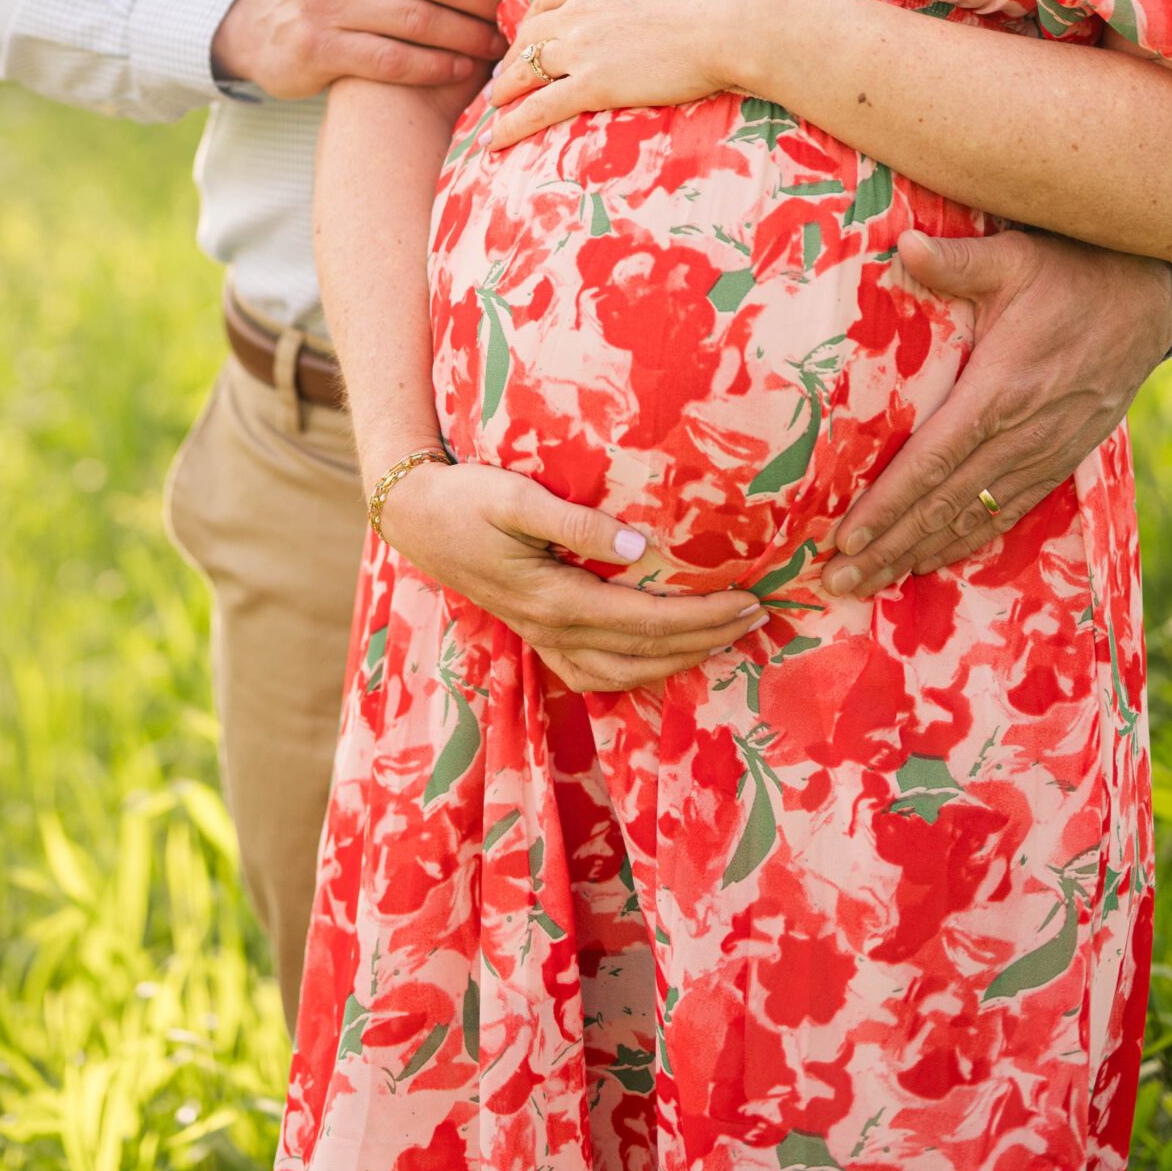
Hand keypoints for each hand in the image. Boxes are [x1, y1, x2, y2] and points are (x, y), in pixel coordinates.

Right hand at [378, 457, 764, 694]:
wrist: (414, 517)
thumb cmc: (467, 497)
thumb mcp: (517, 496)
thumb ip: (578, 523)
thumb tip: (643, 548)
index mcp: (554, 598)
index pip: (647, 619)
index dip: (703, 615)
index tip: (748, 598)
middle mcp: (552, 629)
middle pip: (646, 651)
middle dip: (707, 638)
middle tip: (757, 616)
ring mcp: (542, 639)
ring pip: (624, 673)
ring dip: (680, 660)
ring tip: (724, 639)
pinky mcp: (537, 634)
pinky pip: (595, 674)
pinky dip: (638, 674)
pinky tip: (663, 660)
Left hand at [488, 0, 755, 147]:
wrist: (738, 14)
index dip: (538, 17)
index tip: (532, 32)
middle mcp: (579, 6)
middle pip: (532, 32)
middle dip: (515, 53)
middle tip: (506, 72)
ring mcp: (582, 46)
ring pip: (528, 68)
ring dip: (505, 88)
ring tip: (493, 105)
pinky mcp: (594, 84)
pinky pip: (540, 106)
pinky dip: (512, 124)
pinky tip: (494, 141)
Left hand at [821, 228, 1171, 596]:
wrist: (1146, 299)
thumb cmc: (1071, 272)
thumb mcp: (1014, 256)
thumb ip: (957, 260)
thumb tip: (904, 244)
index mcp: (1002, 388)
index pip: (934, 460)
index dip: (889, 503)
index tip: (846, 536)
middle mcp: (1023, 433)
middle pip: (944, 503)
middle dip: (888, 546)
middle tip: (838, 580)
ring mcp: (1044, 452)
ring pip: (972, 516)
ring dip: (919, 554)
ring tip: (870, 583)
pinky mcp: (1059, 459)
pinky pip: (1008, 511)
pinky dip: (967, 540)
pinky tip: (932, 560)